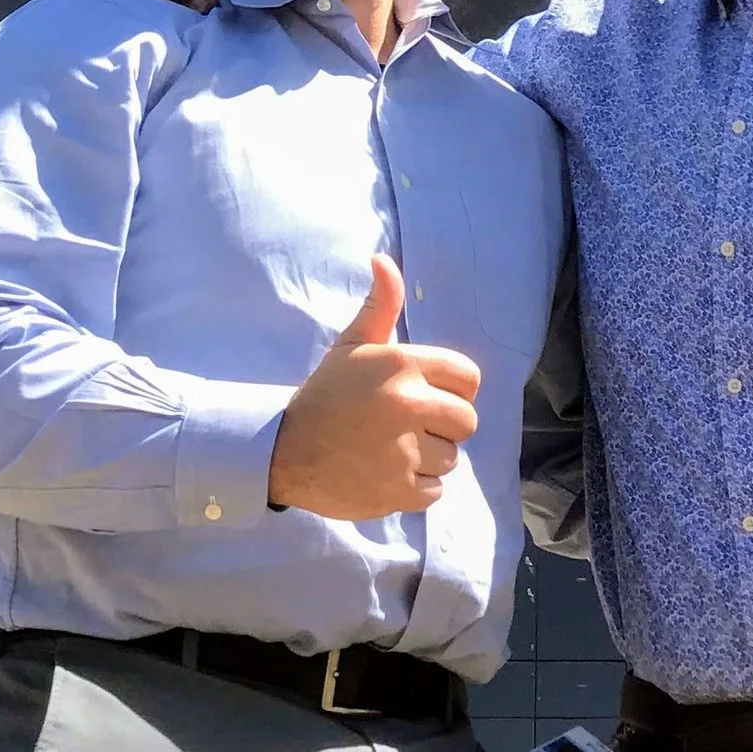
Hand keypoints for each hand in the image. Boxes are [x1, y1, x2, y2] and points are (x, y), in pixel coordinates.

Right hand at [267, 258, 481, 521]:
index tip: (427, 398)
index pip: (469, 378)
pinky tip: (387, 474)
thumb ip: (380, 305)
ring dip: (428, 459)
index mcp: (402, 365)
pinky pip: (436, 491)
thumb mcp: (351, 345)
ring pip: (451, 458)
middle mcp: (408, 404)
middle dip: (443, 426)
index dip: (452, 390)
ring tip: (392, 451)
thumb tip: (383, 260)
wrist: (283, 450)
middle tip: (408, 427)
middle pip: (466, 421)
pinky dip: (416, 488)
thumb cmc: (325, 394)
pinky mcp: (399, 490)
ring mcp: (405, 451)